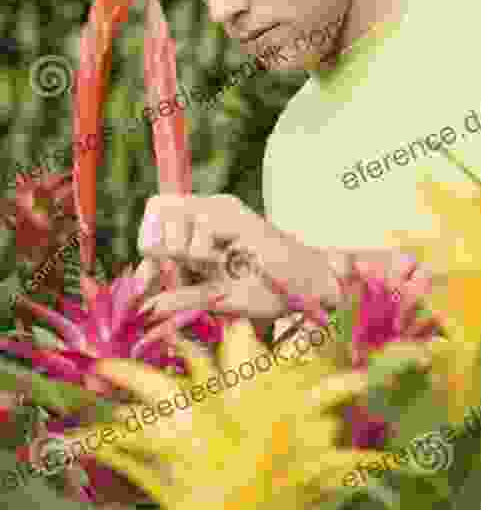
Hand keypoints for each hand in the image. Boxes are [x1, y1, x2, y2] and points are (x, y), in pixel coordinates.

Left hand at [136, 194, 341, 319]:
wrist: (307, 289)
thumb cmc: (265, 292)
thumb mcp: (214, 298)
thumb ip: (180, 296)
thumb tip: (145, 305)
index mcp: (200, 225)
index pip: (154, 217)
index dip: (146, 244)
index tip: (153, 280)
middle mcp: (209, 209)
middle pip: (156, 204)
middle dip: (156, 242)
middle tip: (182, 268)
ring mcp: (224, 208)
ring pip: (172, 212)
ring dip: (181, 249)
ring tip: (211, 266)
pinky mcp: (238, 213)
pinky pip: (201, 224)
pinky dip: (203, 252)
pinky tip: (226, 262)